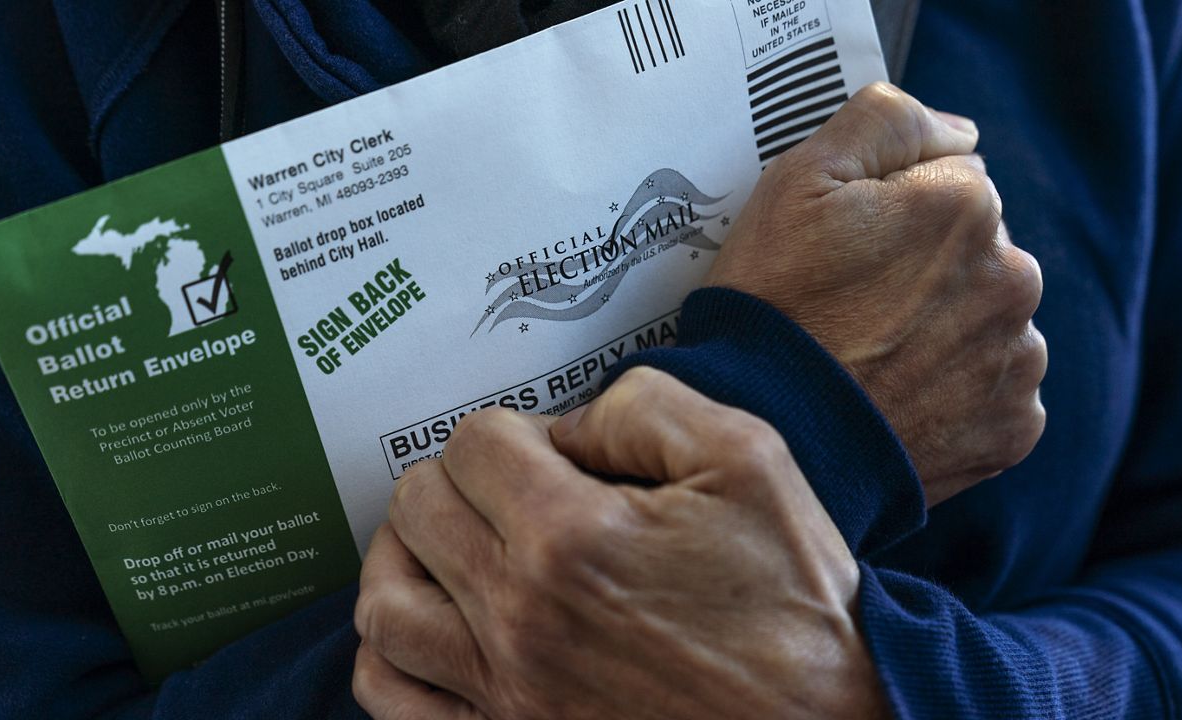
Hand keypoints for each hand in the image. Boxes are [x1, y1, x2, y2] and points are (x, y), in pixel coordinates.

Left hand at [353, 368, 887, 719]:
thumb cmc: (796, 608)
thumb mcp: (750, 463)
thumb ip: (644, 406)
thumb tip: (566, 423)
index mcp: (572, 537)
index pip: (472, 444)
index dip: (511, 432)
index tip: (550, 455)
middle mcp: (519, 618)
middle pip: (418, 510)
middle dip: (460, 480)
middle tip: (507, 489)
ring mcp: (504, 694)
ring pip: (385, 603)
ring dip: (404, 556)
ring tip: (446, 543)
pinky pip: (392, 699)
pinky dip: (389, 655)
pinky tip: (429, 629)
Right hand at [705, 82, 1046, 504]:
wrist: (771, 438)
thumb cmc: (772, 309)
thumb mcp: (795, 180)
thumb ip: (882, 120)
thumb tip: (957, 133)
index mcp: (966, 205)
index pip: (945, 177)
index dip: (885, 210)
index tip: (843, 250)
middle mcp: (1013, 276)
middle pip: (970, 249)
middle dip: (921, 267)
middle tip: (849, 307)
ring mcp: (1017, 358)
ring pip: (983, 318)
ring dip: (941, 329)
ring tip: (868, 357)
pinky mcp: (1013, 426)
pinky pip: (991, 390)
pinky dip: (952, 392)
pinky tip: (895, 397)